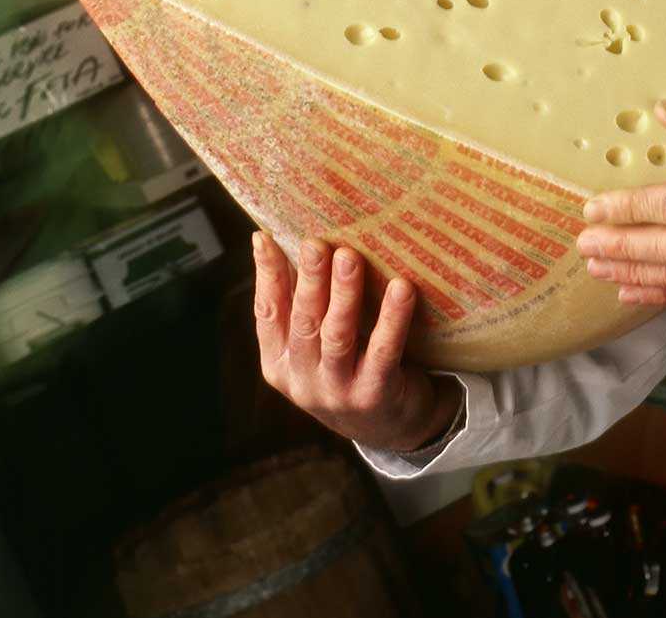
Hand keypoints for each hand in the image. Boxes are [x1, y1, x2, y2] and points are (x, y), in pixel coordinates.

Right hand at [252, 233, 459, 453]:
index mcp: (281, 364)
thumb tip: (302, 244)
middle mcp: (303, 380)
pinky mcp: (374, 395)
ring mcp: (337, 391)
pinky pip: (383, 351)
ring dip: (343, 294)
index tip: (264, 238)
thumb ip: (308, 307)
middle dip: (308, 279)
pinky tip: (402, 288)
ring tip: (350, 257)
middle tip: (316, 243)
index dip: (265, 275)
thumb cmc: (353, 369)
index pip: (268, 313)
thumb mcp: (318, 347)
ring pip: (337, 335)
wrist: (392, 427)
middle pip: (303, 321)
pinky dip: (392, 319)